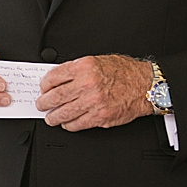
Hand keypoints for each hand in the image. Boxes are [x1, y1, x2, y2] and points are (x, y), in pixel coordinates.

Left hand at [35, 54, 153, 130]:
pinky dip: (69, 125)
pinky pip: (77, 124)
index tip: (43, 89)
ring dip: (53, 117)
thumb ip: (78, 69)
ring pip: (63, 113)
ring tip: (51, 117)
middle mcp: (88, 84)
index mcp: (85, 67)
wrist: (144, 85)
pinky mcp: (100, 117)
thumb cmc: (125, 72)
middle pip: (55, 97)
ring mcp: (93, 102)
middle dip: (44, 103)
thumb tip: (59, 79)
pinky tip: (68, 123)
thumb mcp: (98, 60)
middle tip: (41, 105)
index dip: (45, 85)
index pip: (54, 77)